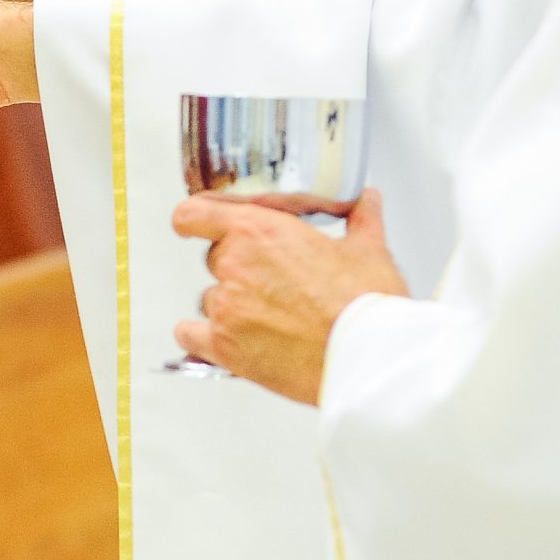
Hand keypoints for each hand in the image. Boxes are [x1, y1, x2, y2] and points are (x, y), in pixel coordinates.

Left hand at [169, 190, 409, 405]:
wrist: (368, 357)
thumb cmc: (366, 304)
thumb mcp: (368, 251)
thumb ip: (360, 220)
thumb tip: (367, 202)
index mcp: (259, 231)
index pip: (195, 213)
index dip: (194, 218)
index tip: (198, 223)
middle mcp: (234, 265)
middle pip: (215, 259)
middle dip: (238, 268)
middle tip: (272, 282)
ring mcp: (225, 308)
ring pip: (210, 299)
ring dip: (230, 305)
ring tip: (270, 318)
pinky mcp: (224, 348)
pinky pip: (191, 336)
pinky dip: (201, 337)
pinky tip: (222, 339)